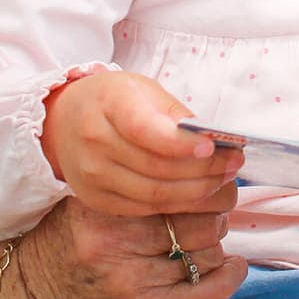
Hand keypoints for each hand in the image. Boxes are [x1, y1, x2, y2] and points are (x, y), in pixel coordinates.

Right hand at [18, 192, 247, 298]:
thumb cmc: (70, 243)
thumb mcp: (88, 202)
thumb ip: (133, 185)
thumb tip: (198, 164)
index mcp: (103, 208)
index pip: (175, 185)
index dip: (204, 177)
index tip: (211, 173)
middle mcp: (118, 244)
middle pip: (199, 218)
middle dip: (217, 208)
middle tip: (216, 203)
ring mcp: (136, 282)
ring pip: (208, 252)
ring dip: (216, 241)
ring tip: (206, 235)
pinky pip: (209, 290)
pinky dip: (229, 276)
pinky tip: (233, 266)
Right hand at [42, 71, 242, 215]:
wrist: (64, 121)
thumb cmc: (112, 101)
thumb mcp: (143, 89)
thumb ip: (175, 114)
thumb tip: (214, 138)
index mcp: (108, 106)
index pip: (147, 131)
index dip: (182, 144)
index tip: (214, 146)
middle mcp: (95, 144)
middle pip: (156, 168)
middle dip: (203, 170)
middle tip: (234, 163)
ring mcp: (93, 177)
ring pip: (155, 195)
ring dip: (196, 191)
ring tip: (222, 179)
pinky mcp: (97, 200)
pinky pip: (145, 209)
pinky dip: (177, 205)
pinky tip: (198, 193)